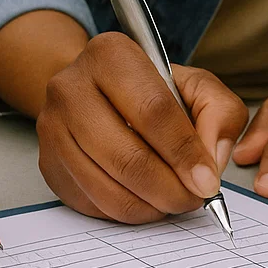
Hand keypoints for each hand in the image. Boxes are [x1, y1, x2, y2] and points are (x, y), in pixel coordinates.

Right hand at [37, 33, 247, 222]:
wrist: (99, 93)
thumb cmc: (152, 91)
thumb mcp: (196, 87)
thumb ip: (219, 114)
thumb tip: (211, 162)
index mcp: (110, 55)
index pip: (153, 112)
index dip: (185, 154)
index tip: (207, 182)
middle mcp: (70, 88)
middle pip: (127, 157)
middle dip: (170, 189)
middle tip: (194, 199)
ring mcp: (52, 128)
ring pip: (108, 188)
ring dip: (151, 206)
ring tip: (174, 200)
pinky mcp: (48, 164)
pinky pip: (92, 203)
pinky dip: (128, 212)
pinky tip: (146, 199)